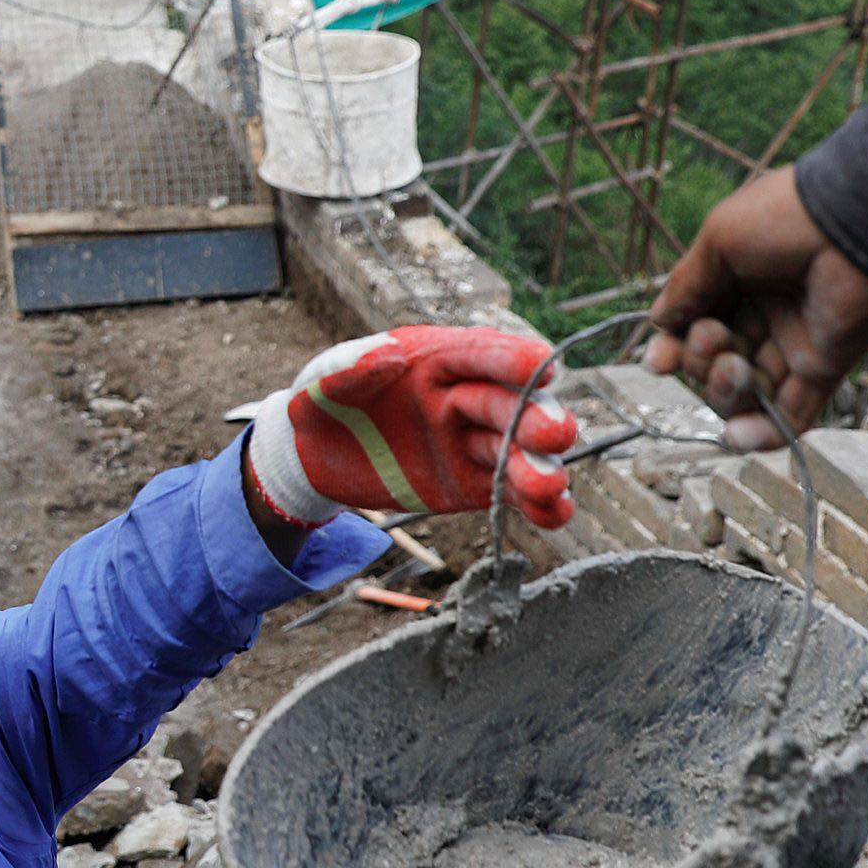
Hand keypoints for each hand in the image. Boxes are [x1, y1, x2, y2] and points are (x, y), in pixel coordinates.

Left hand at [247, 326, 578, 530]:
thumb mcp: (320, 382)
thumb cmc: (321, 405)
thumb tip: (388, 354)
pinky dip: (538, 505)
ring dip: (541, 468)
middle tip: (553, 434)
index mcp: (437, 359)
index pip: (482, 354)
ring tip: (549, 486)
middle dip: (537, 418)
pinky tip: (555, 514)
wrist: (313, 458)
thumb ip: (348, 366)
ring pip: (520, 452)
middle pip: (514, 405)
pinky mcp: (473, 484)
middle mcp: (465, 397)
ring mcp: (473, 442)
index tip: (543, 367)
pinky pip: (511, 493)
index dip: (513, 359)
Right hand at [642, 168, 867, 448]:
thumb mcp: (719, 241)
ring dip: (725, 392)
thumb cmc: (784, 217)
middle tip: (713, 340)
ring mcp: (794, 343)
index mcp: (737, 279)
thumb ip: (686, 287)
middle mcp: (765, 313)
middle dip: (700, 362)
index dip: (673, 348)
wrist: (855, 222)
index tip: (658, 363)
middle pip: (715, 363)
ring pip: (746, 391)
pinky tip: (737, 437)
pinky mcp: (824, 367)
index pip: (695, 326)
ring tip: (733, 369)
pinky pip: (791, 414)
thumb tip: (658, 322)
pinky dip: (764, 433)